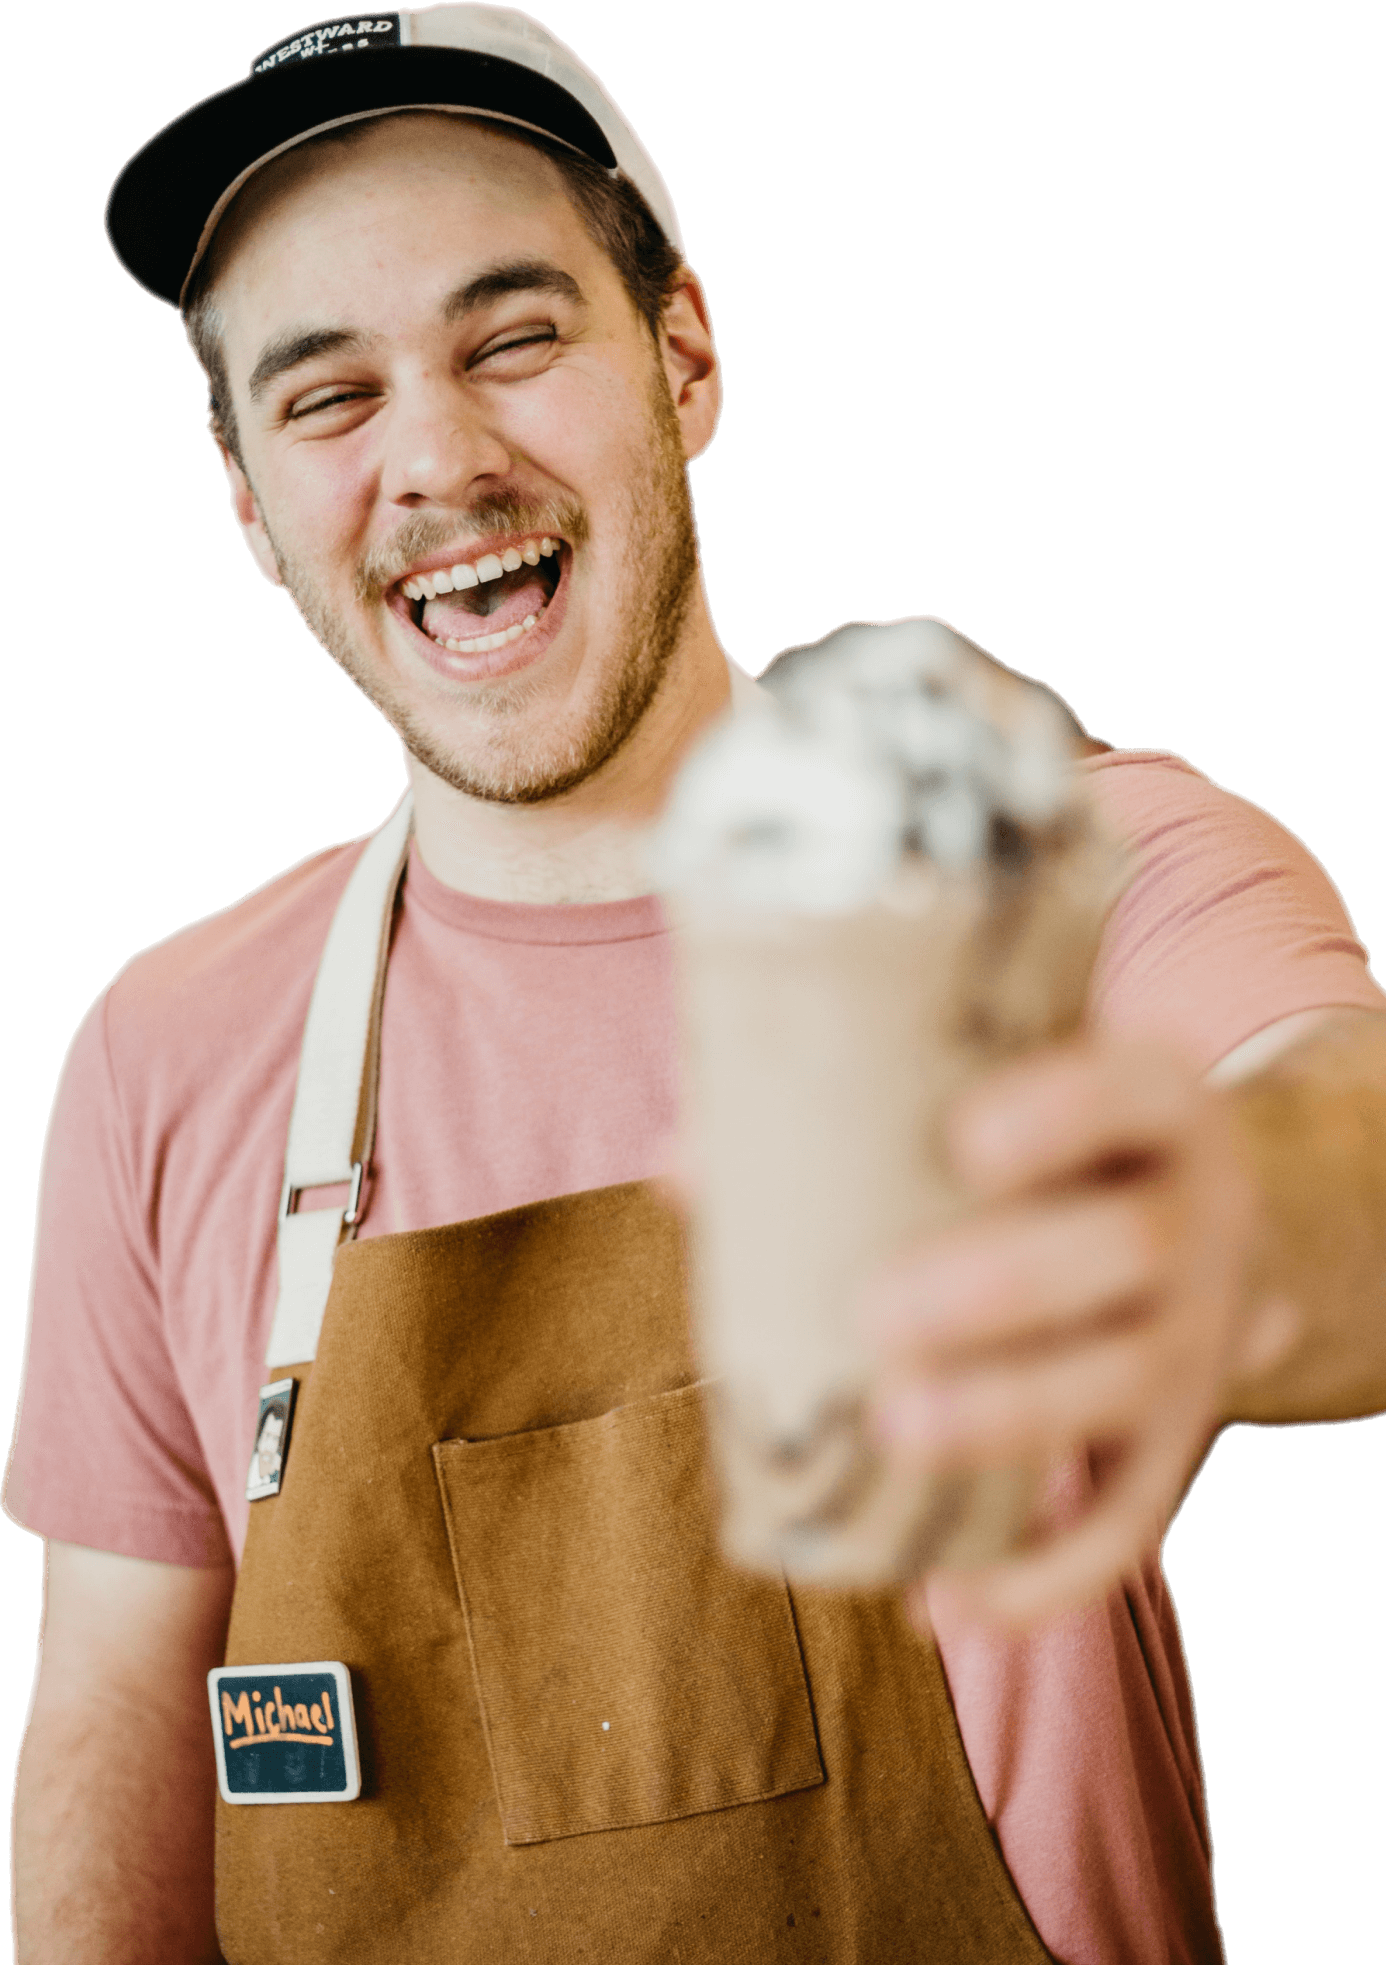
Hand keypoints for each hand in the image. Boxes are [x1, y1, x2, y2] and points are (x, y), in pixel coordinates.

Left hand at [863, 1038, 1296, 1629]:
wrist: (1190, 1215)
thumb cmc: (1045, 1147)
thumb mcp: (993, 1101)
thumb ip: (843, 1115)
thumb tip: (677, 1171)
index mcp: (1152, 1105)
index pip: (1130, 1090)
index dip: (1063, 1113)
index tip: (966, 1140)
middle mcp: (1199, 1217)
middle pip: (1132, 1247)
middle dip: (1010, 1283)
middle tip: (881, 1313)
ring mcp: (1200, 1336)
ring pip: (1131, 1381)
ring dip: (1014, 1415)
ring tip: (894, 1431)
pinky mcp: (1176, 1442)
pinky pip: (1130, 1522)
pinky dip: (1043, 1579)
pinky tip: (941, 1604)